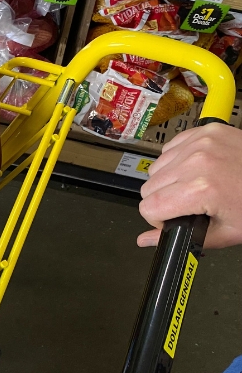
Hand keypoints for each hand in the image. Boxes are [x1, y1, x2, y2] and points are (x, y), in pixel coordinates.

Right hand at [138, 123, 241, 248]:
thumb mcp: (225, 232)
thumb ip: (181, 239)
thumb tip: (146, 240)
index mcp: (201, 189)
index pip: (148, 206)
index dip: (158, 219)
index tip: (172, 219)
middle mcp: (197, 161)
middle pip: (149, 187)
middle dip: (163, 200)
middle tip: (188, 204)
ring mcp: (200, 143)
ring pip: (156, 168)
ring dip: (169, 180)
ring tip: (195, 186)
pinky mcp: (205, 131)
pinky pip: (170, 149)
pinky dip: (177, 161)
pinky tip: (197, 170)